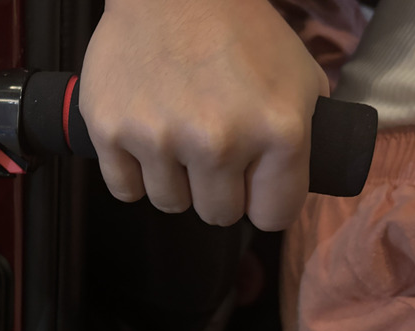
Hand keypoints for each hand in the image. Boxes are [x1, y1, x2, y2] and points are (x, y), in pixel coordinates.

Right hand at [80, 0, 328, 230]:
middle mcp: (218, 142)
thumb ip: (303, 139)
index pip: (272, 216)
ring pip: (169, 203)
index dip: (262, 203)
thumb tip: (286, 187)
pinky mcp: (111, 130)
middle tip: (209, 156)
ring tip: (176, 139)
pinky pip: (123, 188)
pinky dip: (132, 174)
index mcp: (277, 131)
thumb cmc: (238, 31)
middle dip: (216, 192)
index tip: (251, 190)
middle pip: (217, 214)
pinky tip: (143, 144)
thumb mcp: (299, 79)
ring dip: (174, 182)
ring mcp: (159, 137)